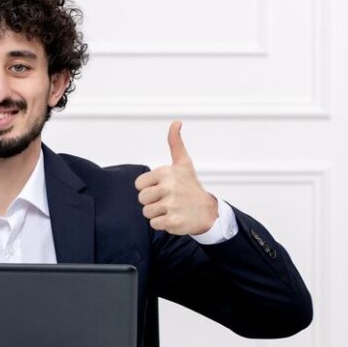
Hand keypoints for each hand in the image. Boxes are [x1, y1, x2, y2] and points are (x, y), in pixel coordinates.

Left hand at [134, 121, 217, 235]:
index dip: (148, 187)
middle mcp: (169, 188)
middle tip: (167, 200)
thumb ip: (175, 143)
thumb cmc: (190, 186)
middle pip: (142, 199)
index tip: (162, 187)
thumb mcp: (183, 163)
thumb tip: (176, 121)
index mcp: (167, 172)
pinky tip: (174, 217)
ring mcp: (171, 205)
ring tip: (171, 209)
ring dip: (157, 213)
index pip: (139, 184)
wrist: (208, 212)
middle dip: (151, 201)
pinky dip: (162, 224)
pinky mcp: (173, 221)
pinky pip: (154, 224)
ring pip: (147, 212)